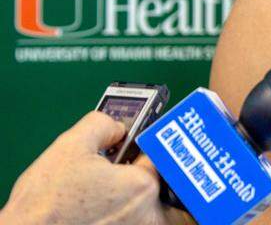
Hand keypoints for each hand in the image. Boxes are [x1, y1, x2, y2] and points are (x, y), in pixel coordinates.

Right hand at [0, 111, 190, 224]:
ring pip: (141, 201)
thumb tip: (116, 126)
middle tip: (110, 166)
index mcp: (142, 185)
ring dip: (126, 191)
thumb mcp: (71, 145)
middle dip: (133, 169)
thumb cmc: (44, 202)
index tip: (129, 142)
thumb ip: (103, 124)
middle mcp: (144, 213)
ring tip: (97, 189)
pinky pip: (129, 217)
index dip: (141, 143)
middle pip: (150, 178)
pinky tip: (94, 204)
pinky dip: (118, 209)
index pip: (157, 153)